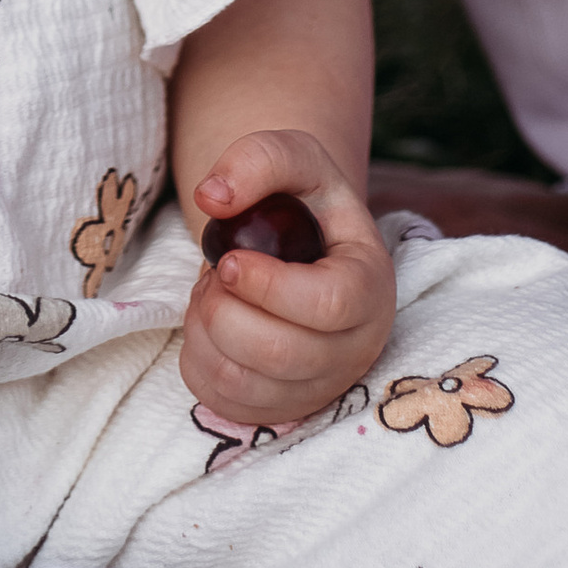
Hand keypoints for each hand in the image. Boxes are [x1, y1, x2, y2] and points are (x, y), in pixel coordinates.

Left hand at [179, 128, 394, 428]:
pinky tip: (211, 319)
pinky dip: (196, 355)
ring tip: (215, 291)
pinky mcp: (278, 406)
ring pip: (243, 382)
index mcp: (370, 286)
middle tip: (218, 271)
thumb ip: (259, 160)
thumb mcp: (295, 160)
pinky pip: (219, 398)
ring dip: (206, 327)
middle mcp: (355, 348)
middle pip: (279, 353)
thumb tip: (213, 199)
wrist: (301, 244)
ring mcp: (317, 385)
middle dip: (225, 308)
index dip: (269, 286)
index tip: (229, 259)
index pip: (329, 306)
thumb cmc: (303, 202)